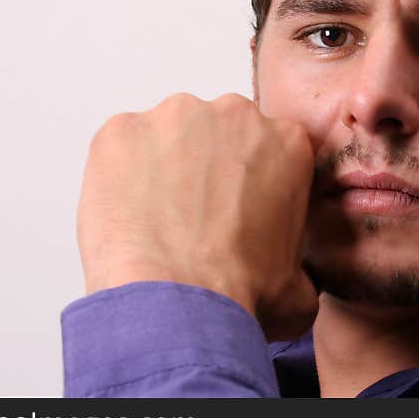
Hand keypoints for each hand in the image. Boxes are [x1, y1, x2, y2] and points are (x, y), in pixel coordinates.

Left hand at [76, 93, 318, 340]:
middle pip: (218, 130)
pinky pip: (119, 145)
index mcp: (286, 141)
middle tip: (194, 214)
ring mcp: (175, 116)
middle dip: (207, 164)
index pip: (269, 146)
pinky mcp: (123, 130)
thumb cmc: (238, 291)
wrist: (180, 302)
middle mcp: (234, 115)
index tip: (235, 206)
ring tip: (157, 218)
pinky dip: (119, 173)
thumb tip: (292, 281)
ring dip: (163, 164)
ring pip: (168, 133)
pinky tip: (127, 214)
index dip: (251, 179)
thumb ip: (299, 264)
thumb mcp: (297, 285)